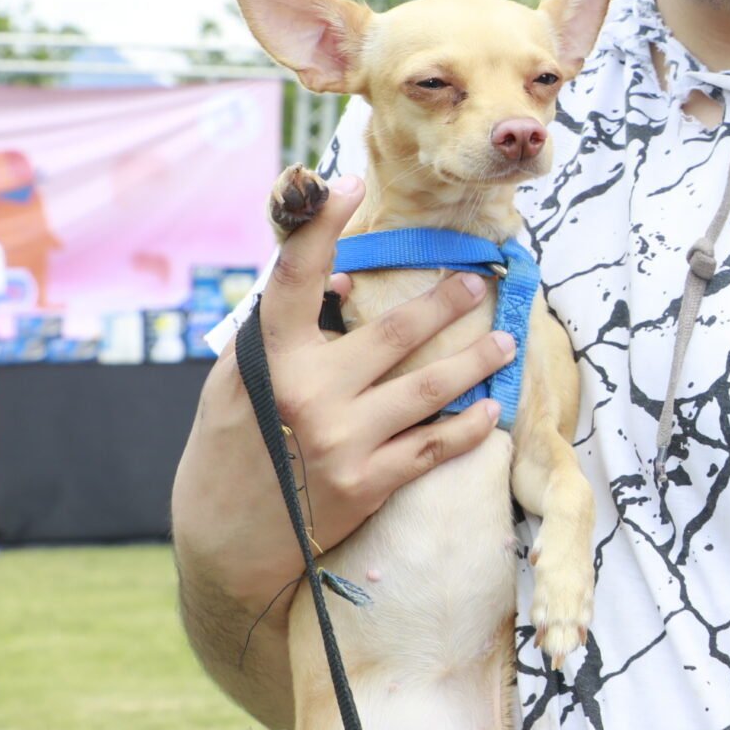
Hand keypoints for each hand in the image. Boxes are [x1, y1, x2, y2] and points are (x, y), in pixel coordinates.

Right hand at [181, 175, 509, 610]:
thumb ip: (287, 332)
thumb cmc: (231, 450)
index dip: (321, 226)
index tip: (347, 184)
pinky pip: (435, 443)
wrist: (225, 545)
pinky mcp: (367, 483)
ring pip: (430, 385)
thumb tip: (348, 280)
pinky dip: (469, 423)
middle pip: (394, 330)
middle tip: (477, 280)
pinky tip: (488, 408)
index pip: (295, 278)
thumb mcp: (237, 382)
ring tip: (503, 340)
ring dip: (476, 359)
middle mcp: (305, 393)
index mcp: (266, 357)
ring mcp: (341, 440)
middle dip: (446, 301)